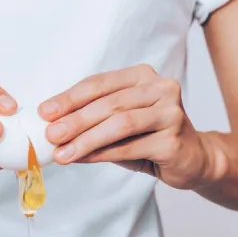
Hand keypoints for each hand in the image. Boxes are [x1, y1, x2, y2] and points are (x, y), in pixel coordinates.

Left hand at [38, 64, 217, 189]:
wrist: (193, 159)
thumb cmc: (150, 138)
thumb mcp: (119, 123)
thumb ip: (92, 119)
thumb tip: (51, 126)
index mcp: (143, 76)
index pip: (99, 83)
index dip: (69, 98)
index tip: (44, 112)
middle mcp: (161, 88)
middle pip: (108, 103)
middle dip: (74, 120)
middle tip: (50, 135)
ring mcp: (171, 113)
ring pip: (119, 124)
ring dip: (86, 140)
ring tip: (62, 153)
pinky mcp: (174, 140)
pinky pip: (130, 147)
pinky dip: (102, 154)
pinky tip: (83, 159)